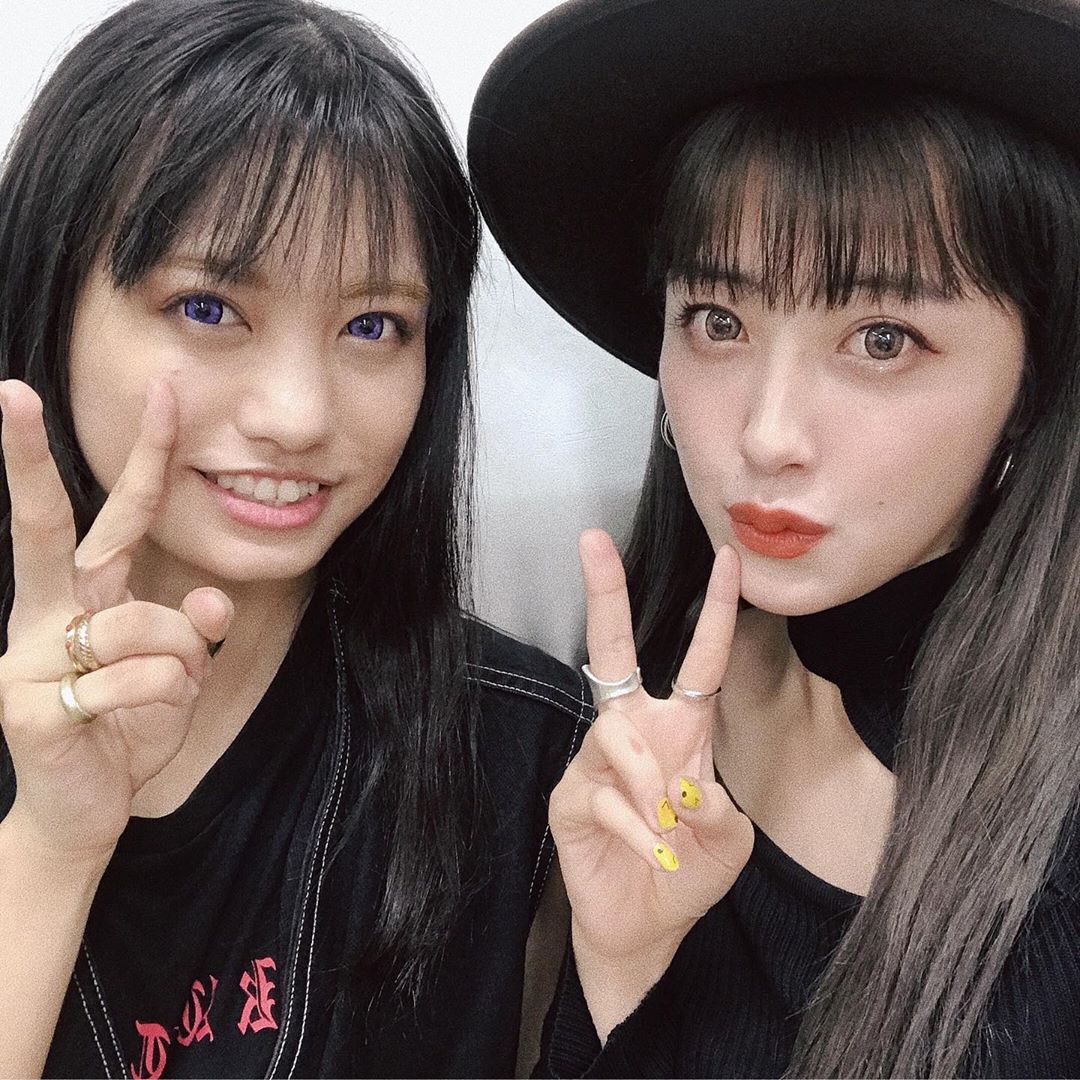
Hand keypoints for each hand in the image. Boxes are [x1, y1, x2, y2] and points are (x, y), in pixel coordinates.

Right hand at [0, 379, 231, 863]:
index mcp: (83, 596)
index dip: (145, 457)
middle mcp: (45, 615)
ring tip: (162, 695)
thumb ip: (195, 630)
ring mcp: (30, 660)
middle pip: (45, 529)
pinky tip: (138, 726)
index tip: (162, 390)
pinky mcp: (32, 708)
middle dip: (27, 461)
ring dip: (182, 663)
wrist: (84, 811)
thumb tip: (210, 605)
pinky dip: (168, 701)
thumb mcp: (180, 673)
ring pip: (146, 625)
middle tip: (6, 391)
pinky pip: (142, 681)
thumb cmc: (129, 727)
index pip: (118, 515)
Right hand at [549, 530, 752, 1036]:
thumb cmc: (688, 872)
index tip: (730, 558)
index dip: (716, 611)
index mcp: (679, 729)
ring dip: (649, 783)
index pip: (699, 661)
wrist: (643, 927)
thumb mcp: (728, 844)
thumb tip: (689, 788)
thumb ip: (721, 813)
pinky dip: (637, 828)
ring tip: (668, 826)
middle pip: (612, 648)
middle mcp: (634, 731)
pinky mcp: (570, 796)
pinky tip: (655, 853)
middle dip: (604, 593)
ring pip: (616, 733)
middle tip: (592, 539)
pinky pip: (604, 793)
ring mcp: (596, 761)